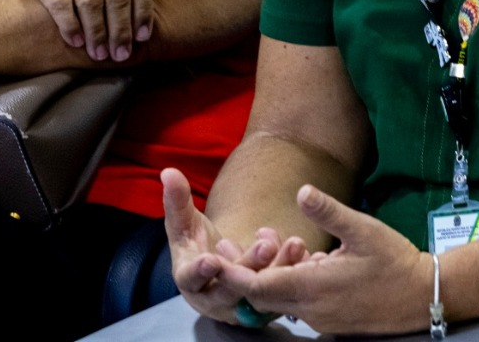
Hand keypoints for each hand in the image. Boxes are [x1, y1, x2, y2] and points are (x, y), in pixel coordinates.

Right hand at [161, 169, 314, 324]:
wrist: (215, 268)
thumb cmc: (195, 244)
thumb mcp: (183, 223)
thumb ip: (177, 200)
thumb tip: (168, 171)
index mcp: (190, 280)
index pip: (191, 279)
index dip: (200, 271)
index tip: (211, 260)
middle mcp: (214, 299)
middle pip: (231, 288)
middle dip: (249, 266)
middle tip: (266, 245)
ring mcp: (240, 306)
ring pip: (260, 293)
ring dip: (278, 270)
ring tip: (294, 245)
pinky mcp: (263, 305)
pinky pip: (281, 294)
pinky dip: (294, 276)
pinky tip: (309, 257)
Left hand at [216, 184, 432, 335]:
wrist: (424, 295)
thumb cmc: (394, 260)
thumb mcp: (363, 228)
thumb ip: (329, 210)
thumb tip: (302, 190)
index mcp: (313, 287)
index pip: (259, 288)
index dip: (235, 275)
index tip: (216, 258)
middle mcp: (311, 309)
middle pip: (262, 298)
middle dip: (244, 274)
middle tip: (227, 248)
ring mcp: (321, 318)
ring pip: (280, 301)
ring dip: (268, 277)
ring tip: (264, 242)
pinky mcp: (330, 321)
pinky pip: (299, 305)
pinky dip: (289, 284)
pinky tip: (299, 258)